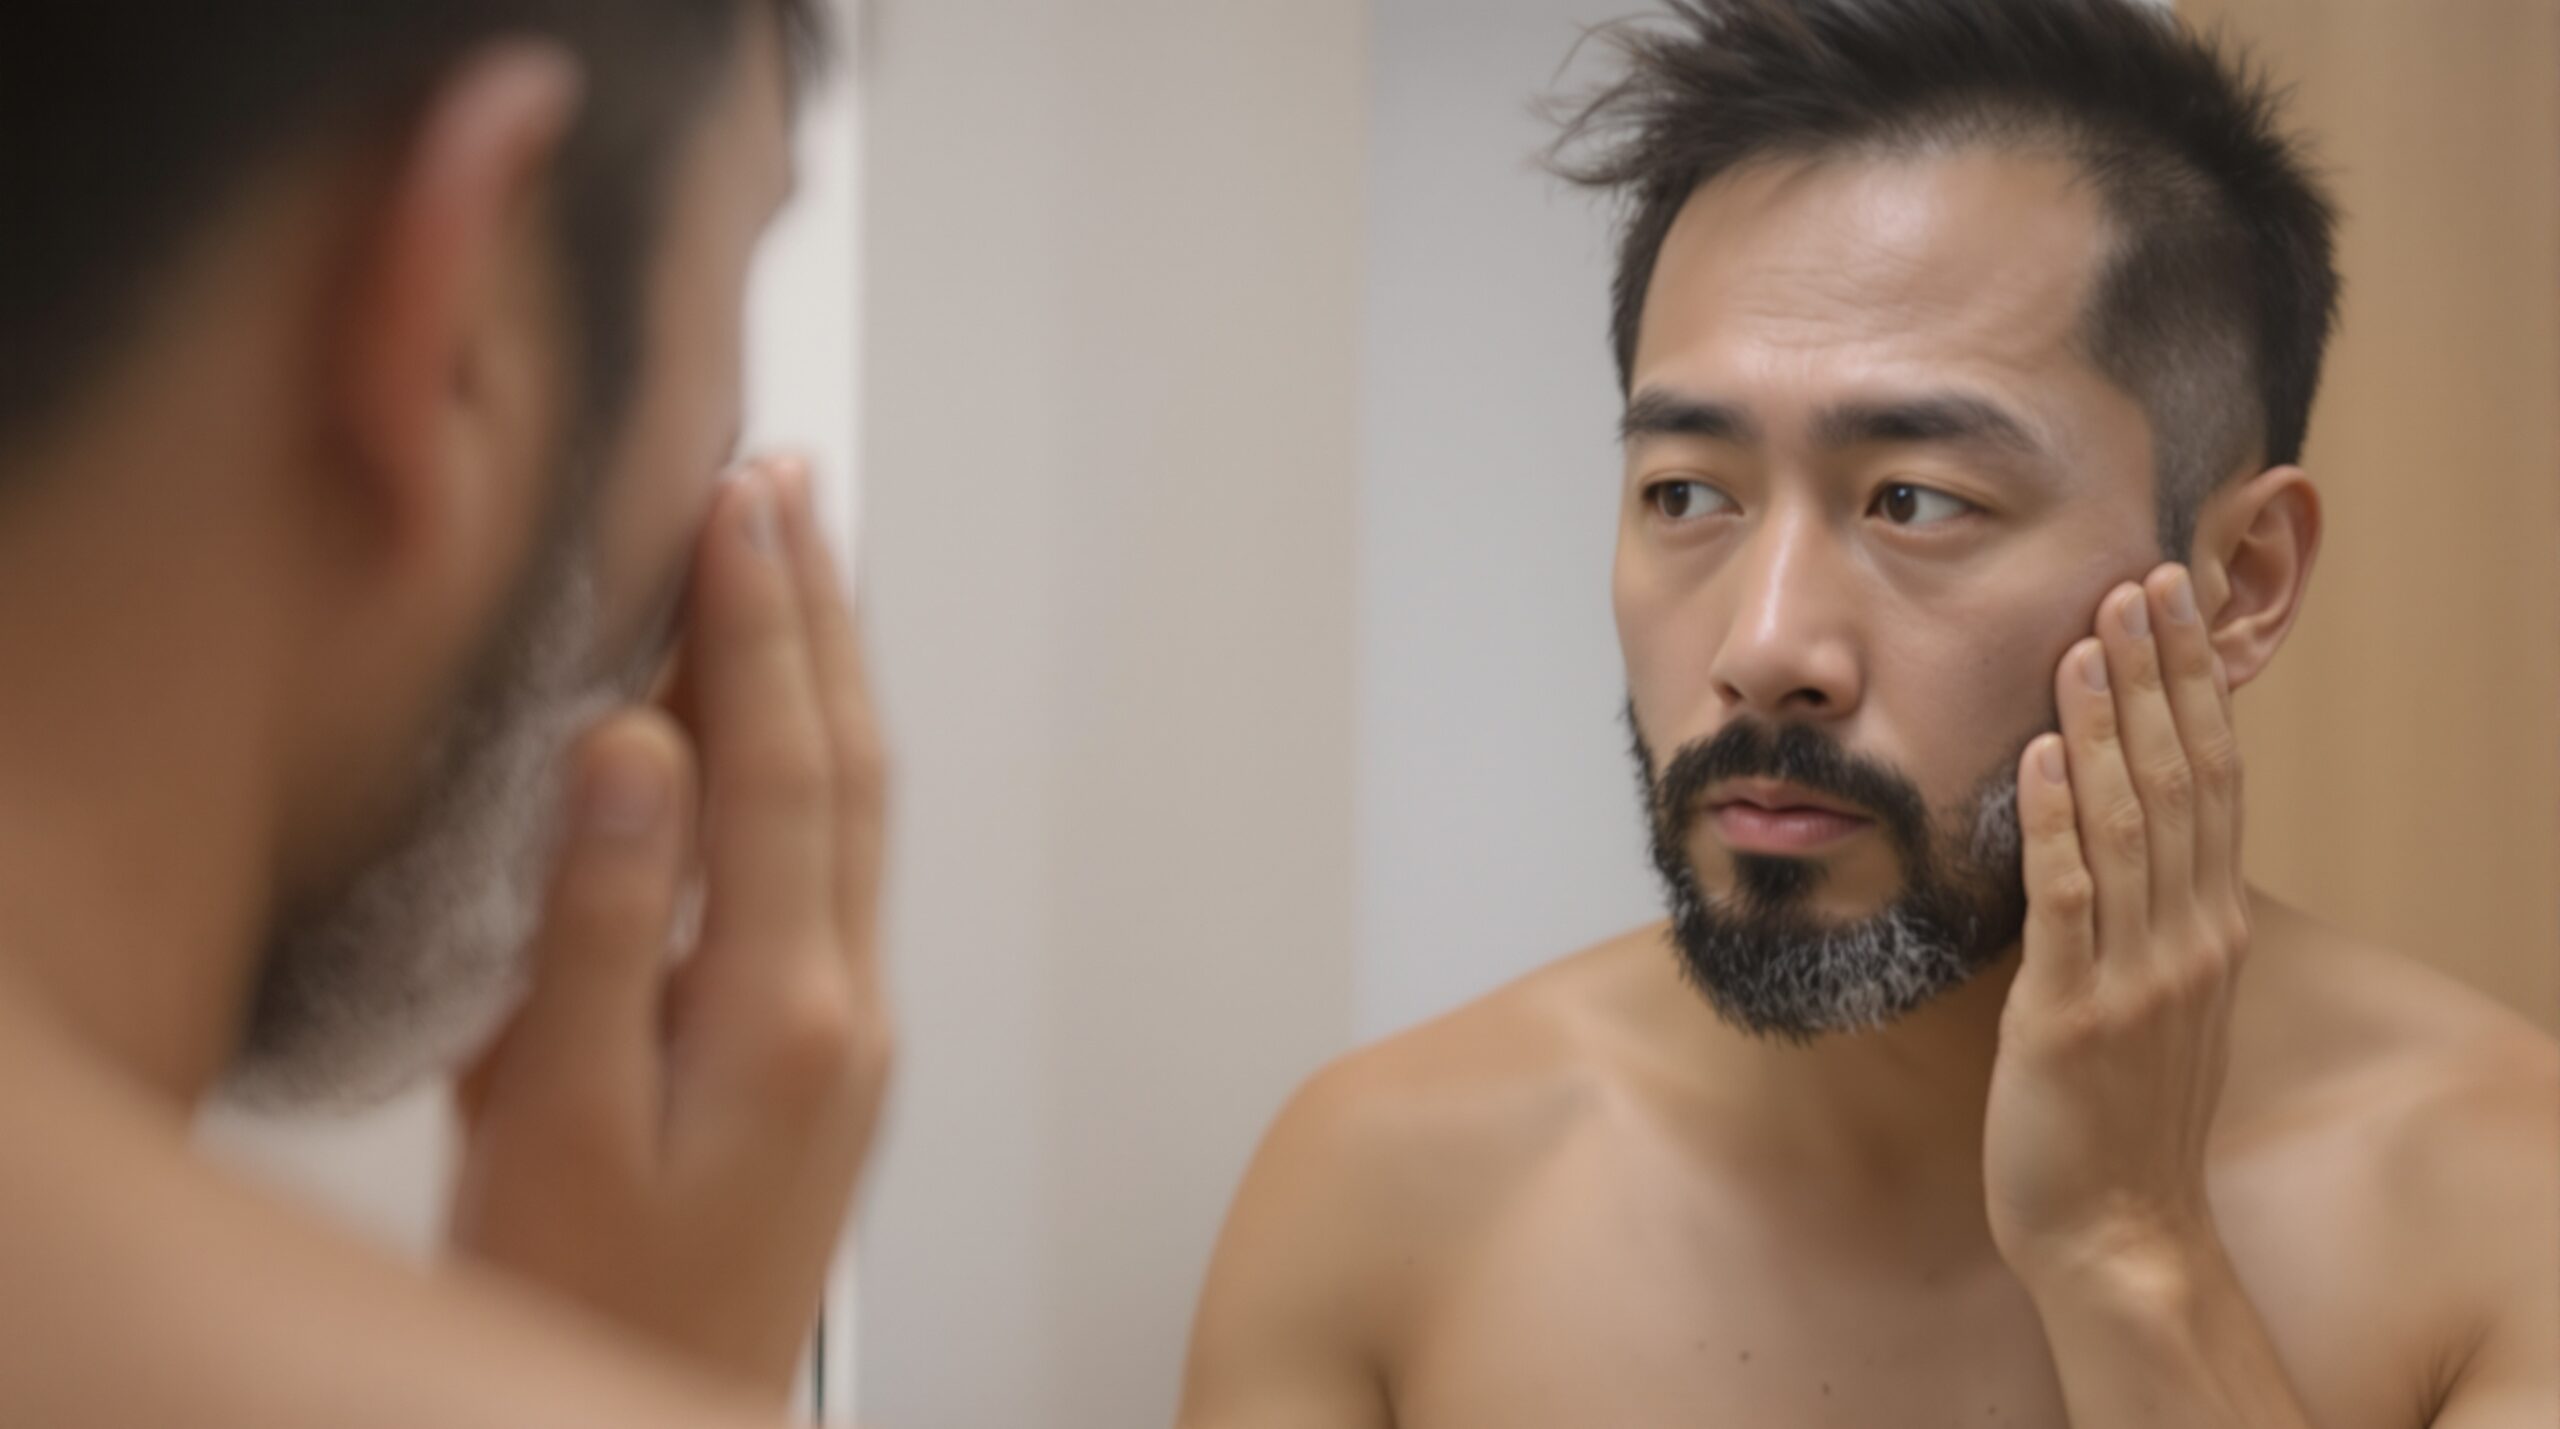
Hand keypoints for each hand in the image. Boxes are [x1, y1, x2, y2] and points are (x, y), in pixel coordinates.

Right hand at [448, 458, 891, 1401]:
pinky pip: (840, 856)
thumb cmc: (592, 1293)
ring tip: (802, 552)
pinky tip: (786, 716)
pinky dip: (817, 754)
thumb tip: (636, 744)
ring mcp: (853, 1019)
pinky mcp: (831, 1041)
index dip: (757, 620)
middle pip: (846, 761)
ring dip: (831, 669)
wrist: (669, 1403)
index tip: (738, 497)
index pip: (781, 764)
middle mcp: (846, 999)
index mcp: (784, 1007)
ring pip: (859, 804)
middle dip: (817, 609)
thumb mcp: (556, 1119)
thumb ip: (603, 926)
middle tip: (788, 479)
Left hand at [1985, 563, 2246, 1286]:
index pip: (2212, 779)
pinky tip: (2038, 751)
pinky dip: (2054, 818)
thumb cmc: (2124, 1114)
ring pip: (2128, 823)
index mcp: (2210, 928)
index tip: (2172, 606)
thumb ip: (2153, 915)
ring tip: (2086, 639)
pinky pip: (2067, 897)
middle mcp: (2189, 938)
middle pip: (2180, 779)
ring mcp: (2136, 975)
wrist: (2123, 1232)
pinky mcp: (2073, 1012)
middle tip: (2135, 583)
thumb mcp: (2161, 999)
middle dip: (2157, 677)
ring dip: (2104, 723)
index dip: (2193, 687)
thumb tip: (2129, 833)